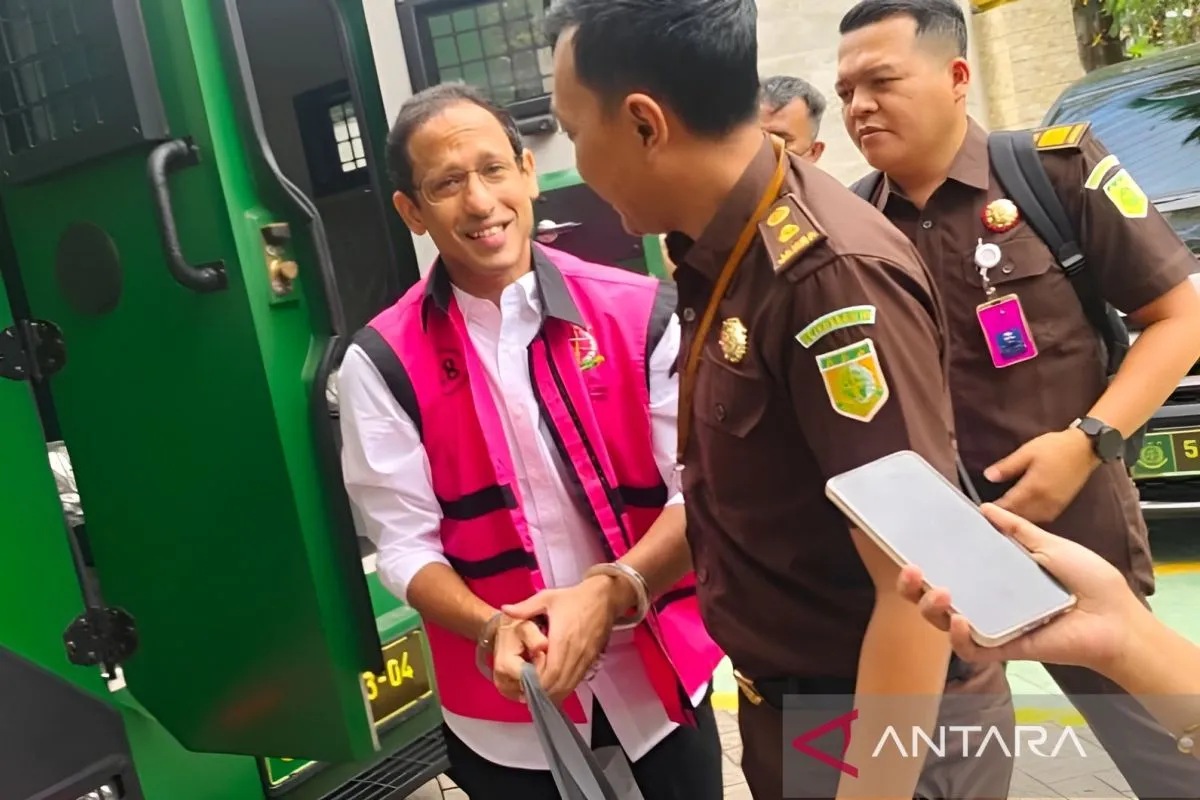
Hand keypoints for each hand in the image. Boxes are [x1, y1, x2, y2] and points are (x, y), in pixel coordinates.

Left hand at [501, 575, 626, 703]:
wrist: (604, 598)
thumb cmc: (574, 598)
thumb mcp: (547, 598)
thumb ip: (525, 607)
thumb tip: (504, 610)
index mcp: (562, 638)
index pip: (550, 672)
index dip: (537, 683)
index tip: (523, 684)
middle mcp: (575, 652)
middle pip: (559, 684)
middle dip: (542, 693)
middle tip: (526, 693)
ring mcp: (585, 658)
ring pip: (569, 686)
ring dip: (554, 693)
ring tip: (537, 694)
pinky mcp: (591, 660)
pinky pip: (577, 680)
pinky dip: (564, 687)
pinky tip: (553, 687)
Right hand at [896, 503, 1148, 675]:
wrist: (1118, 617)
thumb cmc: (1091, 583)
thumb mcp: (1050, 546)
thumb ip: (1017, 530)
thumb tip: (985, 509)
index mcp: (994, 578)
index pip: (949, 570)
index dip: (924, 561)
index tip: (911, 545)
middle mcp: (987, 602)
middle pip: (934, 599)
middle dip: (911, 587)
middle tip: (911, 569)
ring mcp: (993, 625)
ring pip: (944, 624)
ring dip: (931, 608)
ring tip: (939, 591)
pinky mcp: (1004, 647)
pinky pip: (971, 649)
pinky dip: (959, 637)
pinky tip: (960, 619)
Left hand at [984, 428, 1098, 522]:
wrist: (1085, 448)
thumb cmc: (1055, 447)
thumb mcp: (1027, 452)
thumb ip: (1007, 467)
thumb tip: (988, 477)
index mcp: (1034, 488)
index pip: (1008, 505)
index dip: (994, 510)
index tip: (982, 510)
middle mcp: (1045, 501)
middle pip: (1019, 516)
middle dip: (1004, 518)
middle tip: (990, 517)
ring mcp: (1055, 505)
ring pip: (1031, 520)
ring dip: (1017, 520)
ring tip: (1003, 518)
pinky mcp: (1062, 505)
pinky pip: (1043, 518)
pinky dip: (1030, 519)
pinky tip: (1023, 515)